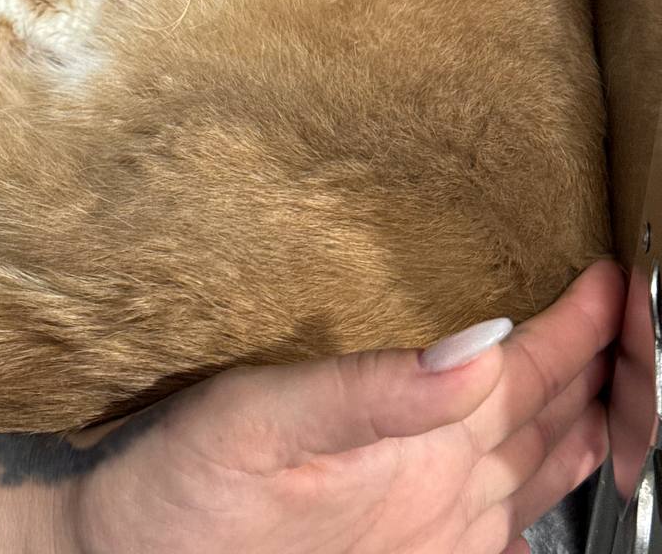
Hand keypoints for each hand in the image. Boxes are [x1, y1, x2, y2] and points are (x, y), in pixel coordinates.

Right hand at [63, 260, 623, 553]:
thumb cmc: (185, 494)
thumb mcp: (262, 419)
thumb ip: (373, 386)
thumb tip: (480, 341)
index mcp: (423, 458)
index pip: (529, 373)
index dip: (579, 322)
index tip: (610, 275)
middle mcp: (448, 509)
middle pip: (553, 426)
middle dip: (600, 368)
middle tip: (621, 314)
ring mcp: (438, 547)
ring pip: (541, 478)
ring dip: (582, 424)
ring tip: (605, 383)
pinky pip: (509, 531)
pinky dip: (542, 488)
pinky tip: (536, 478)